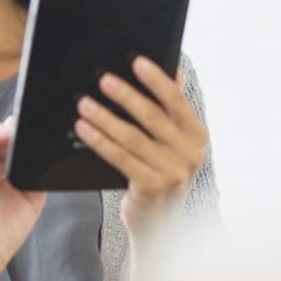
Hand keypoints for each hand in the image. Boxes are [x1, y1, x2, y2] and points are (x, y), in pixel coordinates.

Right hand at [0, 117, 46, 280]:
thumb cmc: (3, 235)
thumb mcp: (30, 200)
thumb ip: (36, 176)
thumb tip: (46, 156)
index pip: (6, 143)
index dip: (19, 133)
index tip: (36, 128)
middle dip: (10, 128)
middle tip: (27, 125)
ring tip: (15, 130)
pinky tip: (0, 137)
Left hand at [73, 55, 207, 246]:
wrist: (157, 221)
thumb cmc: (159, 172)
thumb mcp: (170, 142)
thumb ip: (171, 109)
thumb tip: (175, 69)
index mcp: (196, 135)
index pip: (176, 101)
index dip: (156, 80)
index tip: (136, 60)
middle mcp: (190, 154)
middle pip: (152, 117)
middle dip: (125, 95)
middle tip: (102, 79)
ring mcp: (173, 173)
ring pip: (132, 137)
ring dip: (105, 117)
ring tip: (84, 103)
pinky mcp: (151, 187)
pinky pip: (120, 158)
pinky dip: (100, 141)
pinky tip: (83, 128)